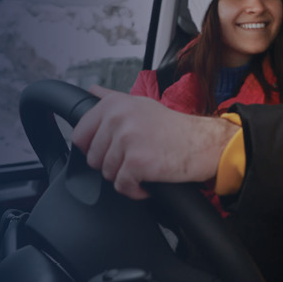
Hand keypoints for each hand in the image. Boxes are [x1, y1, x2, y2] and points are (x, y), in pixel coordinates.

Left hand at [71, 85, 240, 198]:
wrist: (202, 143)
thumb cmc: (173, 127)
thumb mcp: (140, 104)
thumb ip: (111, 98)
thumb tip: (92, 91)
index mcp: (114, 104)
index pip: (79, 135)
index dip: (95, 149)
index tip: (112, 150)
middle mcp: (117, 119)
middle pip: (93, 158)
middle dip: (112, 164)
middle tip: (135, 158)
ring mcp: (127, 140)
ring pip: (107, 174)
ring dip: (125, 177)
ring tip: (145, 167)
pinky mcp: (137, 162)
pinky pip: (122, 186)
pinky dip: (135, 190)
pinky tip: (148, 181)